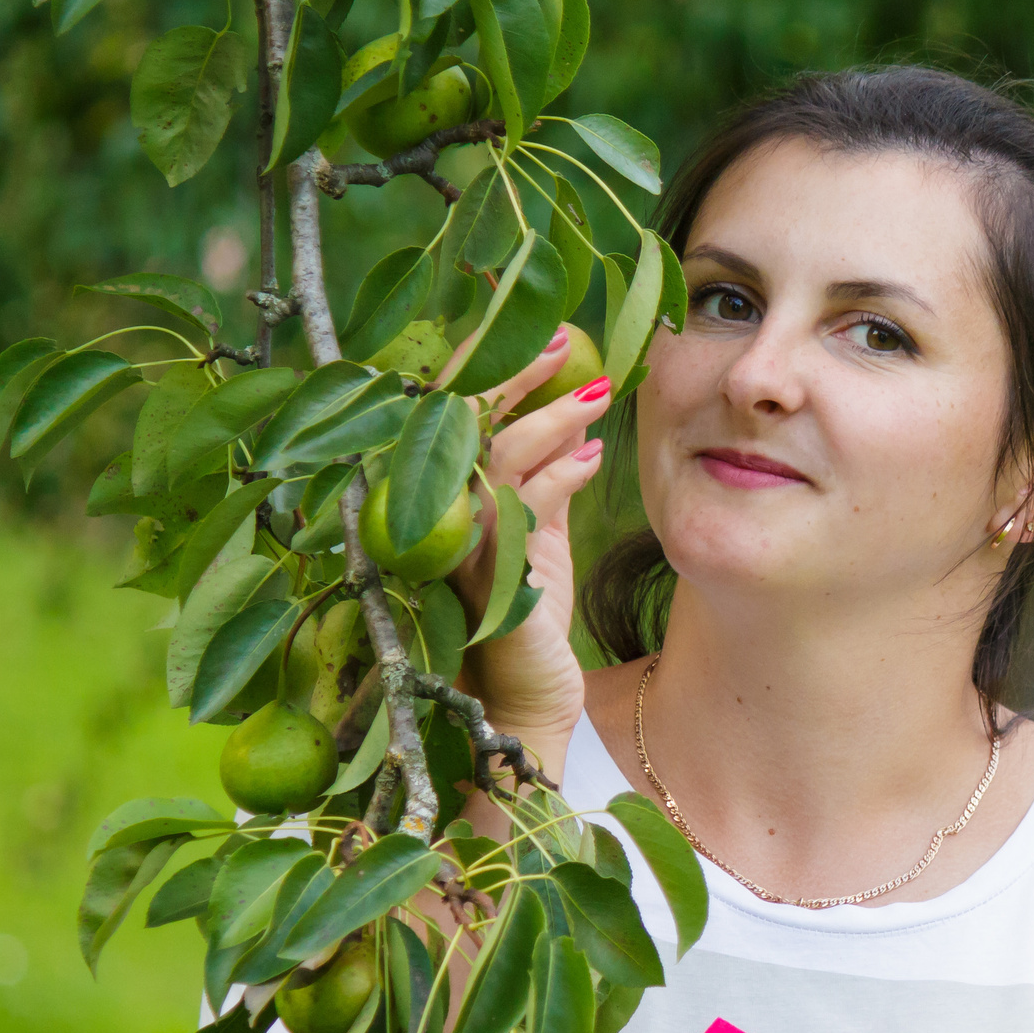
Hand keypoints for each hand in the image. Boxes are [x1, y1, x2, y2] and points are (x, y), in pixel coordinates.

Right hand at [447, 330, 614, 772]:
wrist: (520, 705)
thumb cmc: (522, 614)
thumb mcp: (535, 530)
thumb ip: (545, 472)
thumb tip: (574, 407)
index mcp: (441, 496)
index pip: (453, 412)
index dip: (490, 364)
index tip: (542, 327)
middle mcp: (434, 516)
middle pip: (460, 421)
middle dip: (512, 373)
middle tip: (564, 338)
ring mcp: (455, 547)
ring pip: (492, 459)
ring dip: (550, 418)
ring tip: (599, 392)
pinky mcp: (487, 581)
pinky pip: (520, 513)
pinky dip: (559, 478)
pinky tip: (596, 457)